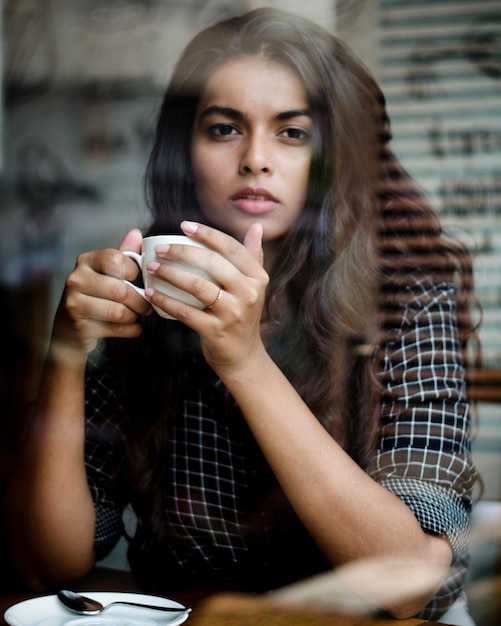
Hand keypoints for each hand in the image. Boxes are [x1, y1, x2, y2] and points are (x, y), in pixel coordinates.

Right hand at [51, 229, 151, 362]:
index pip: (116, 260)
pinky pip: (117, 329)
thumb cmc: (95, 295)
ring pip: (119, 311)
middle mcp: (76, 279)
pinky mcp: (80, 325)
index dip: (134, 272)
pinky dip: (131, 330)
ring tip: (137, 315)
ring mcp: (75, 303)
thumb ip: (123, 255)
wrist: (71, 328)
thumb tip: (136, 233)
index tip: (138, 280)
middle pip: (120, 290)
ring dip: (135, 316)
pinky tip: (132, 327)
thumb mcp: (107, 272)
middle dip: (140, 301)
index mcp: (86, 261)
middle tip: (146, 306)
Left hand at [144, 221, 268, 374]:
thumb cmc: (243, 316)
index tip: (184, 226)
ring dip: (170, 274)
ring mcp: (233, 313)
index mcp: (257, 277)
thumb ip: (253, 256)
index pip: (231, 247)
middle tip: (161, 249)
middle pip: (212, 263)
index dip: (207, 233)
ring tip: (152, 268)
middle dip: (182, 252)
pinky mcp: (216, 330)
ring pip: (197, 285)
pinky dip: (166, 301)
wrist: (243, 356)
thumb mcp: (254, 286)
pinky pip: (186, 312)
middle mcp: (249, 293)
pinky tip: (152, 294)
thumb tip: (256, 226)